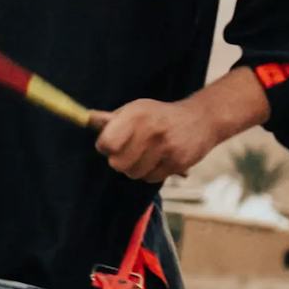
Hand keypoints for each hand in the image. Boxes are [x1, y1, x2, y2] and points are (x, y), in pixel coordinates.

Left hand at [91, 96, 224, 184]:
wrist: (202, 118)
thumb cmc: (160, 115)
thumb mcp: (136, 110)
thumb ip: (111, 119)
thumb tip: (86, 118)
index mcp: (136, 115)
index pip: (107, 143)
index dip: (105, 147)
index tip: (111, 144)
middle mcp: (151, 130)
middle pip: (117, 164)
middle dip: (119, 160)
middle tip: (128, 152)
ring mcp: (166, 147)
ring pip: (133, 173)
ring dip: (135, 168)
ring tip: (145, 155)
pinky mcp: (178, 162)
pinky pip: (151, 178)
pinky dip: (150, 173)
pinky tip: (158, 159)